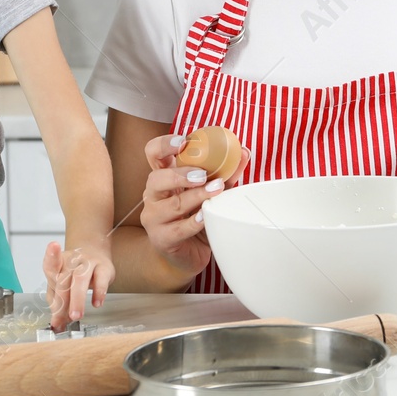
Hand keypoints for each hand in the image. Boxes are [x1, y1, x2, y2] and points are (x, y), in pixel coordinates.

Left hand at [43, 239, 113, 328]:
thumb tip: (57, 325)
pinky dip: (99, 292)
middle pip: (64, 279)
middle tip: (62, 319)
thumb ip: (58, 304)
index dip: (51, 255)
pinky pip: (101, 279)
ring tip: (76, 315)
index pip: (52, 262)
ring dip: (77, 299)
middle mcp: (72, 261)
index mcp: (58, 264)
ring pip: (80, 279)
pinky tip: (97, 303)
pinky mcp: (104, 267)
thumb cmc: (74, 271)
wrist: (94, 251)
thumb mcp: (62, 283)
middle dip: (63, 301)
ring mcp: (89, 262)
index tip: (53, 246)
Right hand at [138, 133, 249, 284]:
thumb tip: (243, 152)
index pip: (153, 153)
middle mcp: (153, 195)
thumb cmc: (197, 217)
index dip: (164, 144)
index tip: (184, 142)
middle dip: (180, 175)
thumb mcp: (209, 192)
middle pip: (155, 178)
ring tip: (215, 192)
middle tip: (203, 175)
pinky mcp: (161, 239)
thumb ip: (224, 173)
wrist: (190, 254)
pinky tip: (205, 217)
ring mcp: (154, 218)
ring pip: (171, 204)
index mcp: (163, 177)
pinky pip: (178, 229)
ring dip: (196, 197)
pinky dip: (193, 222)